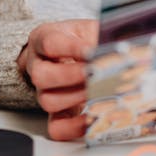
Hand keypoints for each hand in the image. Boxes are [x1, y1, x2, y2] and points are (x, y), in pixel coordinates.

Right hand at [17, 19, 97, 140]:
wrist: (83, 52)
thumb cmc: (86, 38)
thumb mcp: (92, 29)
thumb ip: (101, 38)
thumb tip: (117, 53)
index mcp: (44, 38)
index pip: (50, 43)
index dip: (71, 48)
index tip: (91, 52)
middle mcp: (38, 64)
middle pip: (41, 75)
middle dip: (71, 76)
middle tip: (93, 74)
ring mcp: (44, 90)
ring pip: (47, 101)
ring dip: (76, 98)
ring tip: (98, 91)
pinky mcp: (56, 112)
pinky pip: (57, 127)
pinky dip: (75, 126)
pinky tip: (94, 116)